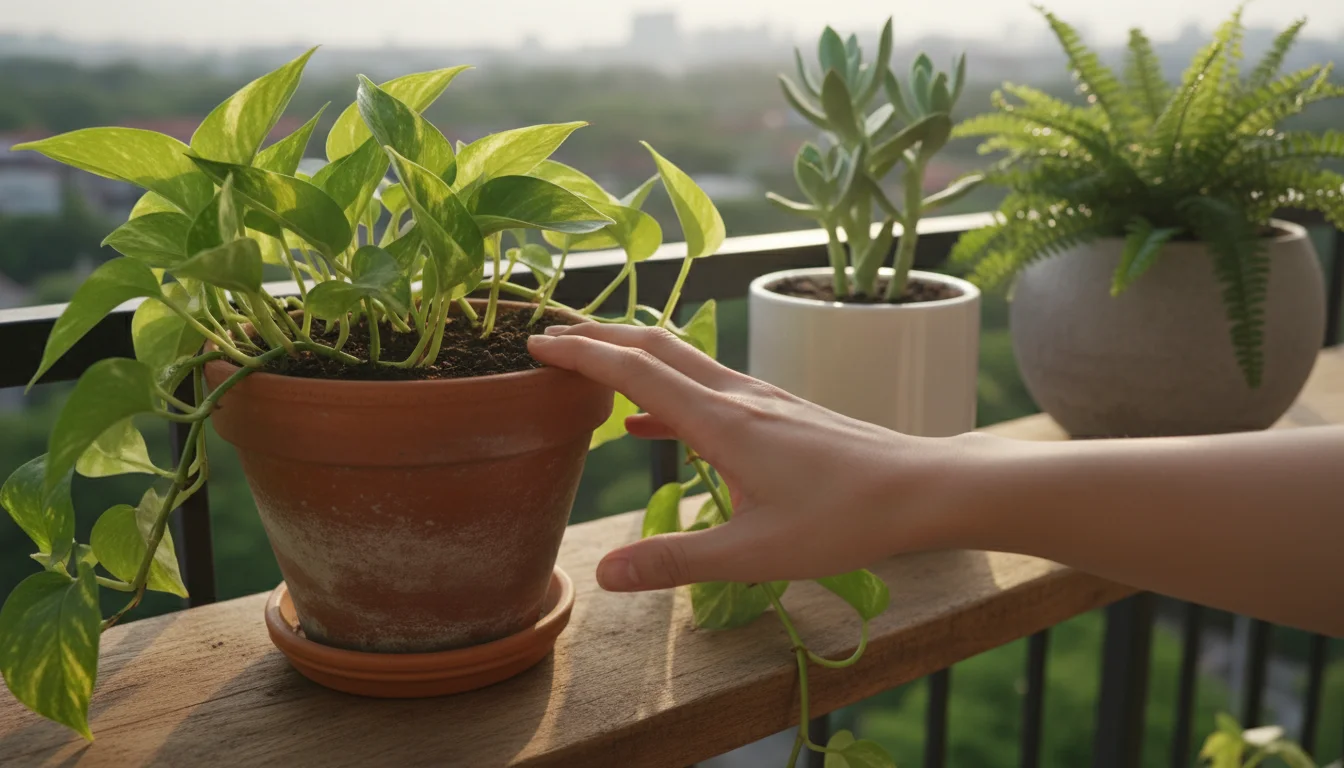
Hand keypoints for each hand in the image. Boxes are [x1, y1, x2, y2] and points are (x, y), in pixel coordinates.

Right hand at [527, 324, 976, 591]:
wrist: (921, 488)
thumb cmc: (844, 520)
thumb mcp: (753, 554)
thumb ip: (676, 561)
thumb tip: (606, 574)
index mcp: (721, 420)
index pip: (634, 370)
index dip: (580, 353)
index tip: (535, 344)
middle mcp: (737, 395)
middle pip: (653, 347)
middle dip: (596, 338)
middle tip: (548, 339)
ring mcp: (761, 398)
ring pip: (682, 360)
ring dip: (630, 357)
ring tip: (589, 369)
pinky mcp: (779, 411)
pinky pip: (707, 388)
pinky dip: (666, 394)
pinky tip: (649, 425)